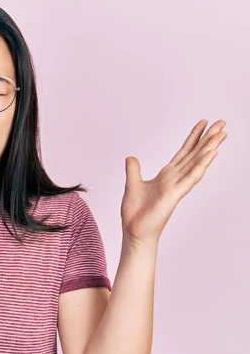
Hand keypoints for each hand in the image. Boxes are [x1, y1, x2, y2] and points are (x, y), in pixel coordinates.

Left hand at [120, 119, 226, 247]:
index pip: (184, 152)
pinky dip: (200, 166)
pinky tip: (210, 154)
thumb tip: (131, 157)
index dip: (194, 137)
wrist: (134, 231)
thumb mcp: (132, 184)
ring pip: (196, 163)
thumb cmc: (136, 212)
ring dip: (209, 148)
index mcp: (167, 175)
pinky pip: (190, 178)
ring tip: (221, 134)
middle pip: (195, 154)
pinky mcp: (174, 195)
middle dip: (208, 138)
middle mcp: (175, 178)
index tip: (204, 123)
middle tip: (222, 123)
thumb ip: (134, 170)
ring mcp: (177, 186)